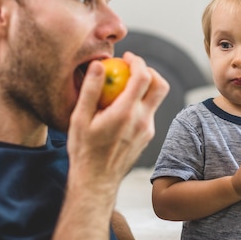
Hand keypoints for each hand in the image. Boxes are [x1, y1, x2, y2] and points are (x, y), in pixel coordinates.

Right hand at [68, 52, 168, 194]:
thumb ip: (90, 89)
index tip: (126, 57)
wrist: (96, 182)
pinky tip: (121, 107)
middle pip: (160, 85)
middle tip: (132, 68)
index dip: (137, 61)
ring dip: (146, 87)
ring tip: (124, 87)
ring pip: (156, 100)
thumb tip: (97, 65)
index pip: (143, 77)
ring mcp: (147, 130)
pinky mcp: (147, 137)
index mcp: (126, 113)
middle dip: (149, 70)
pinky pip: (149, 113)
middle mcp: (142, 120)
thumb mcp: (80, 118)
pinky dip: (141, 102)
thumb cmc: (83, 151)